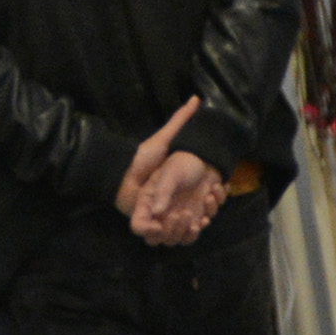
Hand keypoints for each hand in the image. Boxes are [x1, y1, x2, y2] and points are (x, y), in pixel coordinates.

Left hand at [116, 97, 208, 242]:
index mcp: (181, 188)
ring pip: (180, 230)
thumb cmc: (141, 157)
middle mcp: (173, 203)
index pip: (206, 199)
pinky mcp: (146, 223)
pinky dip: (169, 234)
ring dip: (186, 226)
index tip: (218, 190)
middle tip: (206, 202)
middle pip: (197, 217)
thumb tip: (196, 99)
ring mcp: (160, 215)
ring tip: (189, 216)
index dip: (214, 199)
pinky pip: (160, 235)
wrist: (118, 174)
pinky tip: (171, 225)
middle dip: (205, 212)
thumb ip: (180, 122)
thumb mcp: (163, 139)